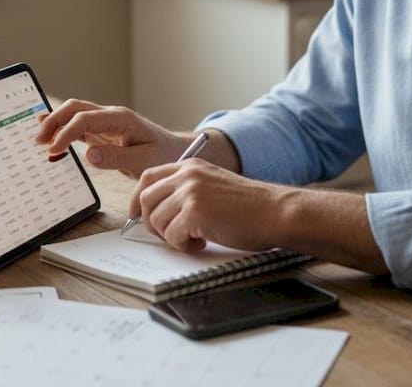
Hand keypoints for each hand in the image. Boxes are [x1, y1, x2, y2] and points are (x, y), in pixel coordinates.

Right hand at [36, 99, 185, 177]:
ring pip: (74, 114)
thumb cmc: (163, 156)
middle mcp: (111, 116)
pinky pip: (79, 127)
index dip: (66, 132)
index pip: (85, 119)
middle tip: (38, 141)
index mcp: (121, 118)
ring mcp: (106, 123)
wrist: (175, 152)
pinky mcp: (103, 133)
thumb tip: (90, 155)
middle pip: (75, 108)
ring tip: (39, 140)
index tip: (53, 149)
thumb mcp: (144, 160)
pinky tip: (49, 135)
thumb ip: (117, 157)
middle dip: (54, 121)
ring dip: (55, 124)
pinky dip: (63, 130)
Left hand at [131, 159, 285, 252]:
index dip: (137, 198)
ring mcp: (190, 192)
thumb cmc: (250, 206)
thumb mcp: (213, 186)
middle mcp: (187, 175)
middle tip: (170, 234)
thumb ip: (187, 190)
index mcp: (191, 166)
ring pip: (156, 219)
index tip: (137, 214)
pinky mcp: (195, 212)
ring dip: (171, 236)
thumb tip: (157, 211)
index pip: (148, 177)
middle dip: (150, 221)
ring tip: (194, 239)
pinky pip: (172, 235)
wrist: (274, 211)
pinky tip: (202, 242)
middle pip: (146, 198)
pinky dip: (183, 245)